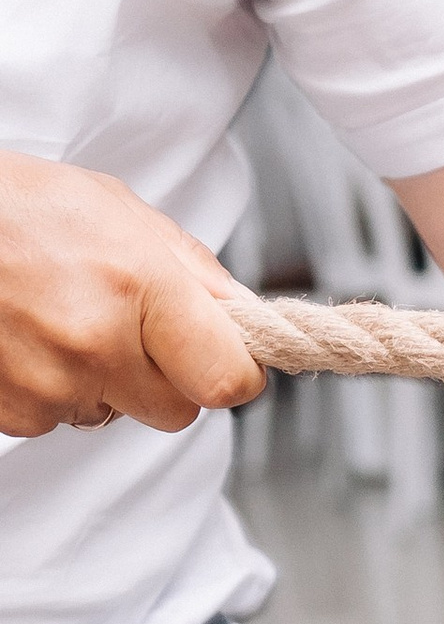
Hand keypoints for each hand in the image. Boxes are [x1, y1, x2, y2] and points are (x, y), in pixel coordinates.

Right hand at [0, 154, 266, 434]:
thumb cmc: (17, 204)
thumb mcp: (119, 211)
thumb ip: (191, 271)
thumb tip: (241, 315)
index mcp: (138, 286)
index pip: (226, 380)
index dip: (233, 373)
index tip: (225, 359)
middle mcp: (94, 343)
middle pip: (176, 413)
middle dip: (166, 380)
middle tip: (134, 333)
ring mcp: (46, 383)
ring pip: (108, 415)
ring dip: (99, 383)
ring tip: (60, 319)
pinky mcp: (7, 409)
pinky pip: (52, 419)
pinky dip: (47, 389)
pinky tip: (27, 338)